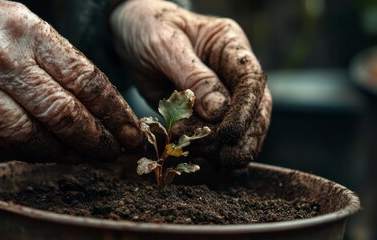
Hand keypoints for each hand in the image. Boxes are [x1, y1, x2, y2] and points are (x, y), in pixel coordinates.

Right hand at [0, 0, 142, 162]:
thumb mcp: (22, 17)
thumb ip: (56, 56)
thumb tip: (95, 102)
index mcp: (28, 30)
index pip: (85, 80)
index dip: (114, 113)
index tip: (129, 131)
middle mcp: (1, 58)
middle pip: (62, 114)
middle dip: (95, 141)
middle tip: (111, 152)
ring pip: (29, 137)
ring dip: (61, 154)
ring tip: (79, 156)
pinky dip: (22, 153)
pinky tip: (38, 152)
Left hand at [111, 0, 271, 167]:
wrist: (127, 32)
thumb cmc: (147, 27)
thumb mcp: (164, 45)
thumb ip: (192, 76)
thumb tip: (219, 109)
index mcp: (229, 45)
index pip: (251, 79)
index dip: (246, 109)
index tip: (231, 134)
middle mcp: (230, 71)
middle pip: (255, 109)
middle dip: (244, 137)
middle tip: (227, 159)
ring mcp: (217, 93)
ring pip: (237, 127)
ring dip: (222, 147)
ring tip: (200, 155)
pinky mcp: (199, 111)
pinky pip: (209, 134)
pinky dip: (202, 149)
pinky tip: (189, 154)